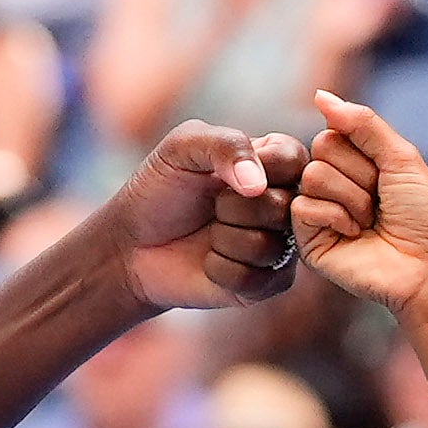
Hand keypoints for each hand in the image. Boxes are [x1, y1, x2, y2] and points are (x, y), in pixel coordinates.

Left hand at [111, 120, 310, 308]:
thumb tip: (258, 184)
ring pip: (268, 246)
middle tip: (211, 207)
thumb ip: (224, 144)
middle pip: (284, 206)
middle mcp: (285, 202)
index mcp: (274, 161)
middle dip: (231, 206)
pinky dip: (219, 269)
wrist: (132, 244)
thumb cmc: (159, 190)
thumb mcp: (182, 148)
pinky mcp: (267, 283)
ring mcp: (280, 245)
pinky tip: (208, 261)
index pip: (294, 159)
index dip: (257, 167)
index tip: (221, 173)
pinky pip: (253, 279)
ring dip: (222, 240)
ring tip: (208, 233)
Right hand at [293, 89, 427, 313]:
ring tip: (370, 221)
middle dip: (359, 176)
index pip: (333, 131)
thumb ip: (362, 122)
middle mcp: (331, 184)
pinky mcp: (307, 239)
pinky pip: (303, 206)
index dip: (364, 152)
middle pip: (321, 150)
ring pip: (312, 176)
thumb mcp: (400, 157)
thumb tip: (319, 94)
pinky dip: (336, 218)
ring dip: (352, 199)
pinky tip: (355, 235)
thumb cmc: (424, 216)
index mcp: (353, 163)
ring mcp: (318, 211)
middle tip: (379, 202)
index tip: (386, 178)